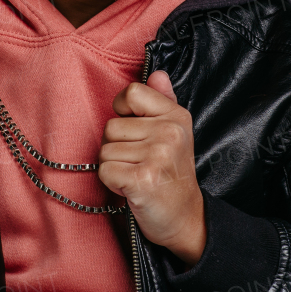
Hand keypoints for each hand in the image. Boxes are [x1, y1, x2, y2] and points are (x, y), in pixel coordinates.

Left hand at [99, 70, 206, 266]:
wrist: (185, 217)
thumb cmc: (172, 174)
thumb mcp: (175, 132)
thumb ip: (163, 101)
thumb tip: (157, 74)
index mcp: (176, 116)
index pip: (132, 93)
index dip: (123, 111)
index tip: (134, 130)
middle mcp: (169, 132)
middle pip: (112, 126)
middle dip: (117, 147)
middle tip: (139, 163)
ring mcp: (157, 155)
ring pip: (105, 151)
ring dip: (114, 167)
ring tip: (137, 175)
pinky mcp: (143, 179)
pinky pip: (105, 170)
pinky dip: (112, 184)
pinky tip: (131, 188)